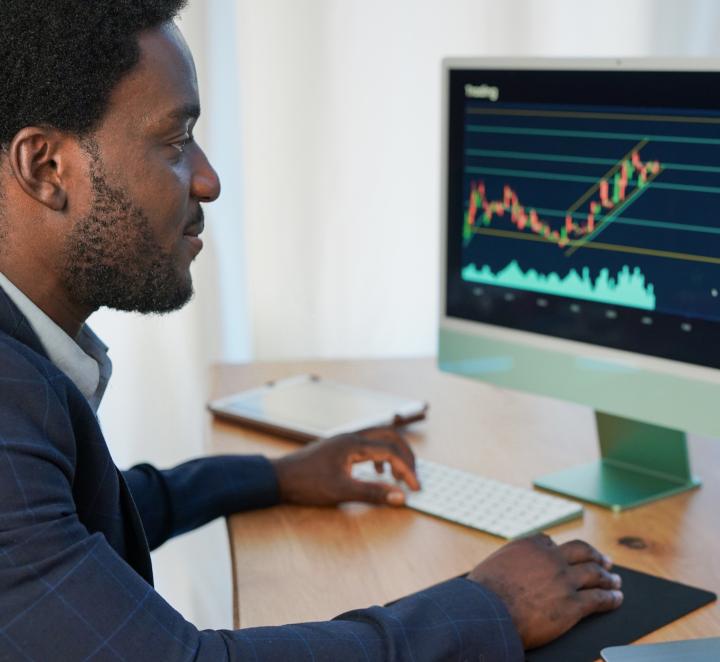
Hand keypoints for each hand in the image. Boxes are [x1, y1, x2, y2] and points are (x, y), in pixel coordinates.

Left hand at [270, 427, 419, 506]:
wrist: (278, 478)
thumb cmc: (306, 483)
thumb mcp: (341, 491)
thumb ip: (373, 493)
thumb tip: (400, 496)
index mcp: (353, 444)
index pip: (391, 451)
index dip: (407, 470)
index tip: (416, 488)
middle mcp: (351, 436)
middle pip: (390, 436)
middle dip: (406, 455)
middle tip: (413, 475)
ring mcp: (345, 440)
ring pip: (379, 438)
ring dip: (393, 454)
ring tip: (397, 476)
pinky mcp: (339, 447)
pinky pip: (369, 444)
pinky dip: (380, 456)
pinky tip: (377, 472)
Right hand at [469, 534, 622, 648]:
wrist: (487, 613)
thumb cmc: (484, 593)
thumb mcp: (494, 565)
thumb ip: (510, 562)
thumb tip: (512, 569)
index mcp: (530, 546)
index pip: (551, 542)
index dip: (562, 550)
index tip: (569, 554)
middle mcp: (550, 558)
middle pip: (581, 551)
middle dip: (595, 555)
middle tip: (605, 560)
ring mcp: (563, 580)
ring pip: (595, 573)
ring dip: (608, 577)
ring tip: (616, 580)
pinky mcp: (572, 605)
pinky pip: (599, 599)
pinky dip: (611, 598)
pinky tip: (617, 599)